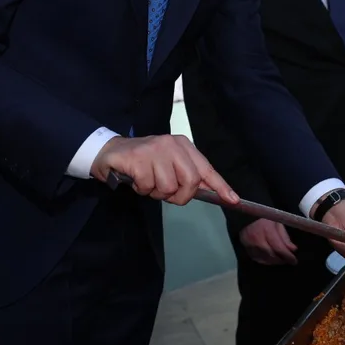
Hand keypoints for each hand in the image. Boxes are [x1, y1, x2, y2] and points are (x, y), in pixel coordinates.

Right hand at [91, 134, 237, 205]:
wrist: (111, 152)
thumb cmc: (145, 162)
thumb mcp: (169, 165)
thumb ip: (187, 176)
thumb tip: (210, 192)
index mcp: (184, 145)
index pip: (207, 169)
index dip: (220, 186)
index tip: (233, 200)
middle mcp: (172, 144)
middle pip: (190, 181)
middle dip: (179, 195)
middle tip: (164, 193)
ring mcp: (155, 150)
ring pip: (168, 187)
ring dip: (156, 192)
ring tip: (147, 181)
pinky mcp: (137, 159)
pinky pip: (148, 187)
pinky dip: (142, 189)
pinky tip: (135, 179)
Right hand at [240, 218, 297, 264]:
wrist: (248, 216)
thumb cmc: (265, 218)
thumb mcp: (277, 223)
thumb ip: (285, 236)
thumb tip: (293, 249)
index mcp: (267, 230)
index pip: (279, 247)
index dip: (287, 256)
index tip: (294, 261)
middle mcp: (257, 239)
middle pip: (271, 256)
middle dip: (281, 260)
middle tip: (289, 261)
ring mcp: (250, 245)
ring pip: (264, 259)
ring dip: (274, 262)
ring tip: (281, 260)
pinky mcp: (246, 248)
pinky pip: (257, 259)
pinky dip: (265, 261)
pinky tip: (271, 260)